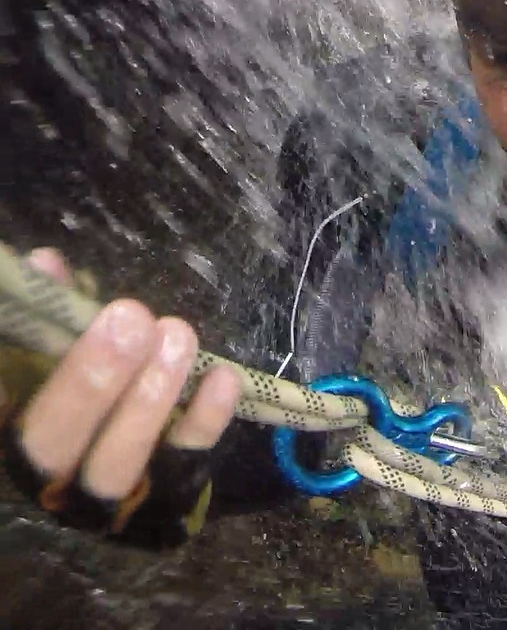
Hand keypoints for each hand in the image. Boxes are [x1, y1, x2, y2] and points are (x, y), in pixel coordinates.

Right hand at [3, 249, 240, 509]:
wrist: (111, 466)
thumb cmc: (69, 395)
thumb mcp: (44, 356)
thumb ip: (42, 318)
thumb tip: (47, 264)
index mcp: (7, 437)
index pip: (4, 411)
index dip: (11, 366)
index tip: (46, 314)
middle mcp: (39, 483)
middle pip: (51, 444)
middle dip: (92, 378)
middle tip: (129, 318)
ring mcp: (99, 503)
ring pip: (117, 464)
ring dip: (149, 397)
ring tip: (177, 334)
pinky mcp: (160, 505)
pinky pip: (182, 468)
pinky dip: (203, 423)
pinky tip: (221, 377)